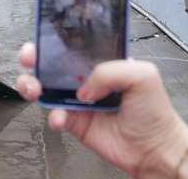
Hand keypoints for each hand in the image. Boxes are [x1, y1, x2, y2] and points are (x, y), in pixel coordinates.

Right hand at [16, 43, 187, 178]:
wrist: (155, 150)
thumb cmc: (155, 112)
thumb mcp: (141, 76)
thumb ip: (108, 71)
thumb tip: (84, 87)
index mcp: (102, 61)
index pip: (73, 44)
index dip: (55, 40)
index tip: (43, 38)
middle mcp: (87, 78)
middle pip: (51, 62)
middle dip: (34, 58)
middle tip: (31, 59)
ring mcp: (79, 100)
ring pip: (45, 87)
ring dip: (33, 84)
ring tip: (36, 88)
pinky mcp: (75, 121)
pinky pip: (54, 114)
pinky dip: (53, 115)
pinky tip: (62, 117)